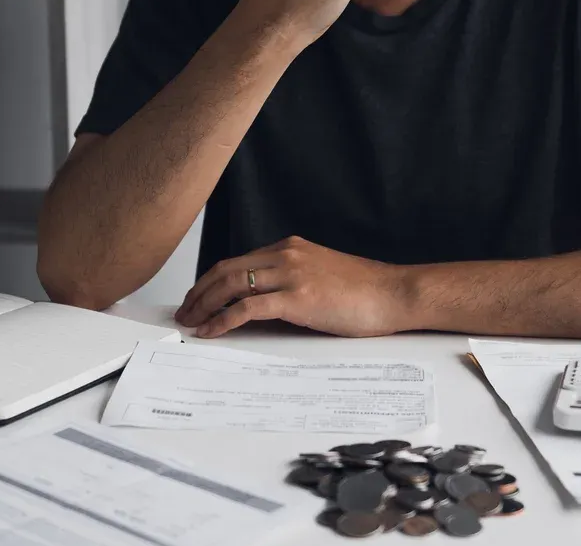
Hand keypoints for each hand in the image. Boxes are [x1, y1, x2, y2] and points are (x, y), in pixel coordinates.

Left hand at [174, 236, 414, 337]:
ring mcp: (291, 274)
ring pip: (230, 285)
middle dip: (199, 292)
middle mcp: (286, 255)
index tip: (199, 297)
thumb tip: (266, 306)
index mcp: (291, 248)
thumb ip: (293, 282)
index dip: (212, 280)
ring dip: (204, 305)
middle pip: (226, 269)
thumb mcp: (323, 276)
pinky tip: (211, 331)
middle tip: (184, 312)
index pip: (239, 261)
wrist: (395, 293)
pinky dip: (222, 320)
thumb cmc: (367, 290)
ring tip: (190, 323)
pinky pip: (247, 308)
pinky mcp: (297, 298)